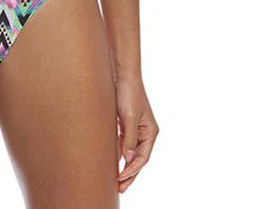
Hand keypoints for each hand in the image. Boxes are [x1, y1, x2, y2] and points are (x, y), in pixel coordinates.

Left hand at [114, 73, 158, 193]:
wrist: (122, 73)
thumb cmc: (128, 93)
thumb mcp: (129, 117)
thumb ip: (129, 139)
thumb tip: (127, 159)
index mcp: (150, 132)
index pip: (142, 158)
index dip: (132, 171)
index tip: (121, 179)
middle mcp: (145, 132)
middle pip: (138, 158)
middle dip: (130, 174)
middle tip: (119, 188)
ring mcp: (136, 128)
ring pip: (130, 152)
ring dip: (124, 165)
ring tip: (115, 180)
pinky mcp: (126, 123)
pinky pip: (123, 143)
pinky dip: (118, 153)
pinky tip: (112, 162)